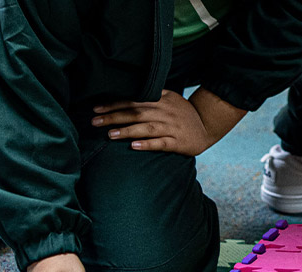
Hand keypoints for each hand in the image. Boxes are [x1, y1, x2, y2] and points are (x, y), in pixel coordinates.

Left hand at [92, 88, 245, 155]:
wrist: (206, 127)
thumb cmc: (183, 113)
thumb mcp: (170, 98)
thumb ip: (152, 95)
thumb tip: (125, 93)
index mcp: (162, 100)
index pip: (134, 101)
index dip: (114, 104)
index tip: (96, 109)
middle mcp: (166, 112)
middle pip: (136, 113)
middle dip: (114, 117)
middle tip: (95, 121)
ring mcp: (173, 127)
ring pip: (146, 128)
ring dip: (127, 131)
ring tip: (110, 134)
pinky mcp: (178, 142)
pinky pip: (161, 143)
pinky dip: (147, 144)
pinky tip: (134, 146)